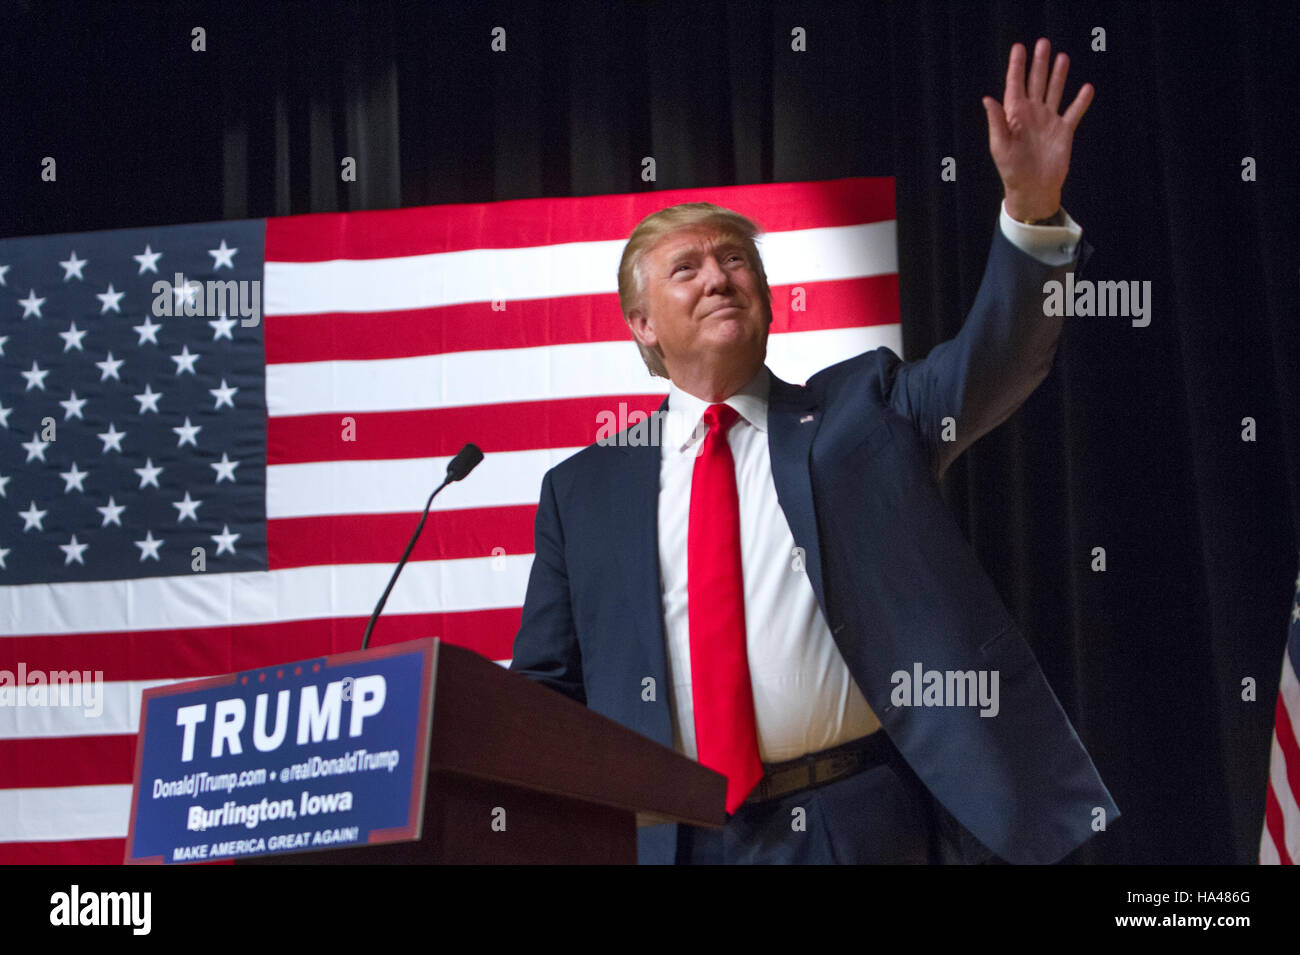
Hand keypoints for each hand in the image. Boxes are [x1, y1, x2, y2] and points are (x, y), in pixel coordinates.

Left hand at [983, 38, 1093, 221]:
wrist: (1033, 189)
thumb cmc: (1011, 171)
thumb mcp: (1000, 146)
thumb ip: (997, 121)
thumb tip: (988, 99)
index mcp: (1015, 116)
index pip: (1015, 85)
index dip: (1017, 66)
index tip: (1019, 47)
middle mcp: (1032, 114)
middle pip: (1036, 82)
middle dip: (1039, 63)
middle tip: (1043, 43)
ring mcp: (1048, 121)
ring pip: (1055, 91)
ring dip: (1058, 75)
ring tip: (1063, 57)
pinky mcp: (1063, 131)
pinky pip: (1074, 112)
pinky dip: (1081, 101)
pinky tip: (1086, 88)